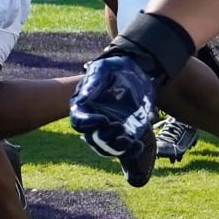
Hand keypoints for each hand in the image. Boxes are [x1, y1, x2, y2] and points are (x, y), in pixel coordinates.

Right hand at [68, 54, 157, 185]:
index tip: (104, 119)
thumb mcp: (103, 69)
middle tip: (120, 127)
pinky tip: (138, 145)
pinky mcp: (126, 132)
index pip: (79, 122)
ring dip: (118, 148)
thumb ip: (93, 81)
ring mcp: (110, 128)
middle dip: (105, 138)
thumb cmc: (114, 67)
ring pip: (108, 148)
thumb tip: (83, 96)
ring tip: (130, 140)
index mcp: (83, 106)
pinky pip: (125, 149)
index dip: (89, 124)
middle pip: (93, 139)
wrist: (136, 70)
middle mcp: (94, 120)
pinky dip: (131, 151)